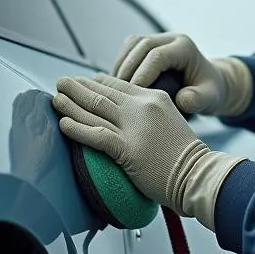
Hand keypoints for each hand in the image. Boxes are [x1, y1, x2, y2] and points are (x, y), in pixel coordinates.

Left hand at [52, 74, 243, 228]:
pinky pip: (96, 135)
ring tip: (56, 97)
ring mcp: (134, 127)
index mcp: (154, 97)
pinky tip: (63, 123)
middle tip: (61, 82)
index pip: (118, 84)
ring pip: (95, 109)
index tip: (82, 80)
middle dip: (78, 87)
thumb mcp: (170, 119)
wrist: (198, 173)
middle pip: (103, 93)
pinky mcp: (127, 149)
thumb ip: (150, 113)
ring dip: (71, 102)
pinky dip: (77, 128)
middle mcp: (142, 107)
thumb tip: (129, 116)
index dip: (96, 82)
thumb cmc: (185, 154)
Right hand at [111, 32, 252, 117]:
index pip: (158, 55)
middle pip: (141, 46)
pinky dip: (120, 64)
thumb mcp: (210, 98)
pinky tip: (117, 84)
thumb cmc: (208, 91)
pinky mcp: (148, 44)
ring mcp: (159, 38)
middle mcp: (171, 38)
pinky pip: (128, 49)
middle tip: (119, 93)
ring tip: (115, 89)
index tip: (133, 95)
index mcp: (185, 47)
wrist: (208, 82)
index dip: (142, 74)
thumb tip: (182, 100)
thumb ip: (198, 100)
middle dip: (127, 70)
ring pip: (131, 44)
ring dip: (120, 65)